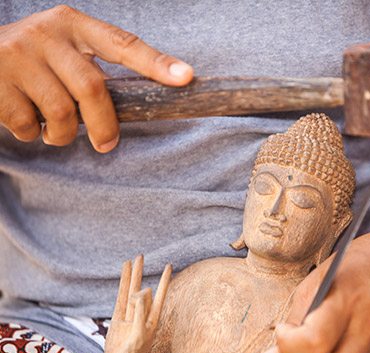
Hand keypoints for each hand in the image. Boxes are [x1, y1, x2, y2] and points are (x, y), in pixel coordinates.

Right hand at [0, 5, 192, 151]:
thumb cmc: (34, 60)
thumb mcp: (64, 49)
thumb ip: (93, 67)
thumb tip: (139, 102)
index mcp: (73, 24)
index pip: (122, 44)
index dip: (156, 63)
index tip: (186, 78)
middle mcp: (46, 34)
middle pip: (93, 89)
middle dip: (105, 126)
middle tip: (107, 144)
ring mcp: (17, 55)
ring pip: (62, 113)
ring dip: (64, 135)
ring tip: (56, 130)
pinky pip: (28, 124)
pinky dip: (33, 134)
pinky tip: (28, 123)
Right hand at [101, 255, 171, 352]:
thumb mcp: (141, 334)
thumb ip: (142, 312)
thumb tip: (145, 289)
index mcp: (153, 318)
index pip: (161, 295)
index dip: (164, 280)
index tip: (169, 265)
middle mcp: (142, 313)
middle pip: (143, 288)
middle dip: (143, 272)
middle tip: (142, 255)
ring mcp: (129, 315)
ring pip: (130, 290)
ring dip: (132, 275)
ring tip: (132, 259)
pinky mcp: (117, 318)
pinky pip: (119, 298)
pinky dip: (121, 285)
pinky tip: (122, 274)